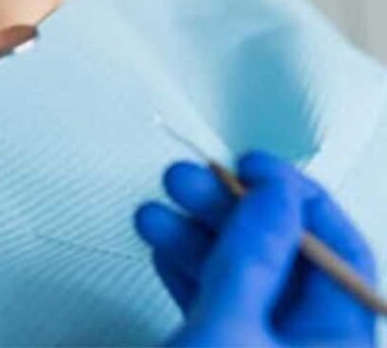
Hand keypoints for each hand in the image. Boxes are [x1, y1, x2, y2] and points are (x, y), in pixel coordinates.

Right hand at [135, 151, 376, 346]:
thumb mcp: (229, 333)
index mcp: (337, 345)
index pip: (338, 252)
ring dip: (194, 236)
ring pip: (240, 276)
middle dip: (226, 211)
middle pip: (280, 256)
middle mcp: (306, 347)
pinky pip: (215, 300)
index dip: (296, 199)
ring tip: (157, 214)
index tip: (252, 167)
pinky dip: (186, 270)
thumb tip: (273, 196)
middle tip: (189, 181)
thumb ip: (251, 259)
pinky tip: (163, 248)